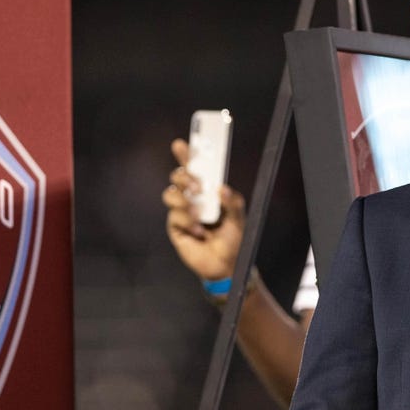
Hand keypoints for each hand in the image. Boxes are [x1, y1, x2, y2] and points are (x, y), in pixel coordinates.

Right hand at [162, 138, 244, 280]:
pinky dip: (188, 222)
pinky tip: (199, 232)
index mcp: (209, 191)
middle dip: (185, 177)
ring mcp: (182, 211)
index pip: (196, 168)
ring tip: (197, 213)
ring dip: (183, 200)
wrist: (225, 265)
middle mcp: (193, 198)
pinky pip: (174, 216)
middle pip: (178, 176)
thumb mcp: (238, 219)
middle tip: (197, 186)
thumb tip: (222, 189)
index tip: (182, 144)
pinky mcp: (176, 226)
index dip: (187, 155)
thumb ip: (233, 203)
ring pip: (170, 193)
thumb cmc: (233, 240)